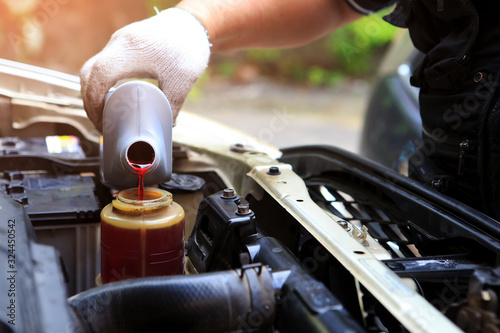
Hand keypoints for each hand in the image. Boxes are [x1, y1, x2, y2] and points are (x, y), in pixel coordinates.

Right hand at [80, 8, 210, 129]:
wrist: (193, 21)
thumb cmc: (188, 47)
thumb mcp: (182, 81)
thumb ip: (172, 105)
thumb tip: (166, 126)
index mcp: (129, 51)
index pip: (99, 77)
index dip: (94, 102)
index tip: (102, 122)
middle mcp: (118, 44)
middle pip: (88, 73)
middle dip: (89, 100)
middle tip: (101, 123)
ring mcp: (119, 41)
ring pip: (93, 67)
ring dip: (93, 91)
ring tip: (104, 114)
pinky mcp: (124, 43)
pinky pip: (103, 63)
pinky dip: (101, 82)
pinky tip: (112, 97)